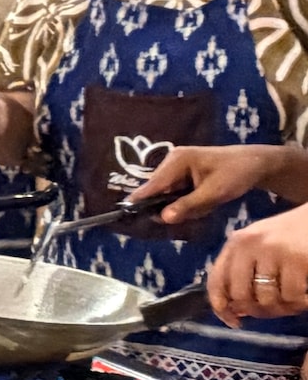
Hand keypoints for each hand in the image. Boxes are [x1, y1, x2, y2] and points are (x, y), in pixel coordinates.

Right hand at [132, 145, 283, 224]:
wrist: (256, 163)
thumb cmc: (236, 174)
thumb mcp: (214, 193)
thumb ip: (188, 205)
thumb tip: (163, 218)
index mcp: (176, 161)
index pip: (153, 184)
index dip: (139, 199)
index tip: (124, 212)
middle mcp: (171, 162)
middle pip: (159, 191)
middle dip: (173, 206)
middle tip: (198, 211)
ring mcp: (176, 168)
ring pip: (169, 195)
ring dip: (185, 205)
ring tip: (208, 204)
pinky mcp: (183, 174)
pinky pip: (177, 193)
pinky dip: (189, 202)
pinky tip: (206, 201)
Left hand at [205, 204, 307, 327]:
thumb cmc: (291, 236)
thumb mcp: (261, 248)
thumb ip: (245, 275)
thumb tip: (236, 312)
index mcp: (236, 243)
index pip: (216, 280)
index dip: (221, 306)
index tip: (233, 322)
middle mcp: (249, 245)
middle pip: (240, 295)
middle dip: (258, 310)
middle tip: (276, 310)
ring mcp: (272, 252)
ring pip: (268, 300)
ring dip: (283, 308)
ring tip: (295, 299)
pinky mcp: (297, 260)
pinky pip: (292, 297)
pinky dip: (300, 303)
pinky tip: (306, 295)